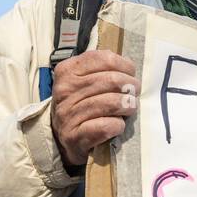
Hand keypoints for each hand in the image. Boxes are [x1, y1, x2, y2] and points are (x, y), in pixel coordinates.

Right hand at [50, 49, 138, 167]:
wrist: (63, 137)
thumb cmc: (80, 105)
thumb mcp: (83, 81)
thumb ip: (102, 70)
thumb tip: (129, 68)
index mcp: (67, 71)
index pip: (105, 59)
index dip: (125, 66)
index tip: (130, 75)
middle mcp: (64, 90)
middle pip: (112, 80)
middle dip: (130, 87)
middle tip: (134, 94)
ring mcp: (67, 114)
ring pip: (111, 102)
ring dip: (128, 106)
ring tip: (129, 108)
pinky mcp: (74, 136)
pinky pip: (106, 126)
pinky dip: (118, 125)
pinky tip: (118, 126)